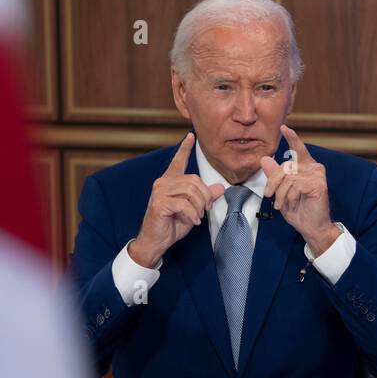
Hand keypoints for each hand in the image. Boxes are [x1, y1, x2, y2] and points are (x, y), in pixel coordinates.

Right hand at [129, 133, 224, 267]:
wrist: (156, 241)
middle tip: (205, 210)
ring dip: (199, 206)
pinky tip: (192, 221)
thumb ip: (205, 197)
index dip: (185, 148)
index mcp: (170, 181)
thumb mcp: (194, 209)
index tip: (191, 136)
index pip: (178, 161)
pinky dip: (192, 215)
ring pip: (190, 191)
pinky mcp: (159, 203)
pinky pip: (184, 204)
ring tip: (197, 216)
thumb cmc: (172, 224)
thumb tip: (221, 188)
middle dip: (205, 196)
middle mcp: (163, 182)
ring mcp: (159, 192)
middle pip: (194, 180)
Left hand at [260, 125, 340, 254]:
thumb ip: (274, 175)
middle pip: (285, 166)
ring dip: (280, 193)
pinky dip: (289, 196)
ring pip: (288, 177)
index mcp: (305, 167)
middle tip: (269, 195)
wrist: (311, 227)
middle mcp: (313, 167)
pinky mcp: (319, 184)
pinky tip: (292, 203)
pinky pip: (295, 185)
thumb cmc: (298, 209)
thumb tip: (264, 159)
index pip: (298, 148)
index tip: (283, 127)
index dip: (291, 138)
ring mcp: (317, 175)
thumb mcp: (281, 191)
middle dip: (273, 182)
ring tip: (281, 204)